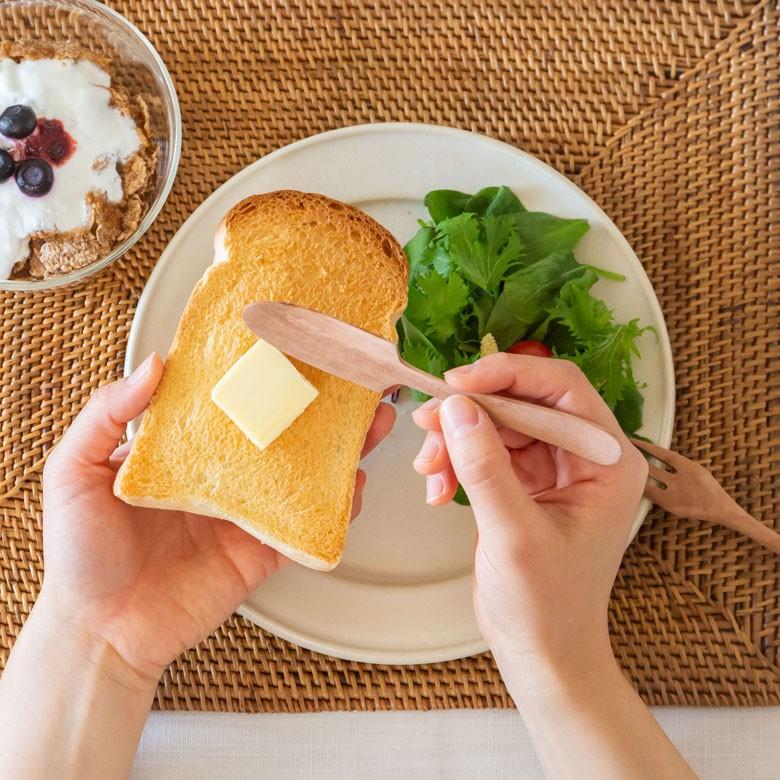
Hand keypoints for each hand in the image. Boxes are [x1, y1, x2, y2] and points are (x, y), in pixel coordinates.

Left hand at [41, 353, 394, 684]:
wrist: (101, 631)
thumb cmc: (81, 552)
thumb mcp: (74, 471)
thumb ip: (106, 415)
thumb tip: (155, 365)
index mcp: (185, 450)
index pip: (232, 401)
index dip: (263, 373)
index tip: (292, 343)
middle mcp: (223, 475)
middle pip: (282, 431)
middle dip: (320, 405)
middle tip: (350, 377)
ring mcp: (248, 512)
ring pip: (306, 473)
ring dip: (342, 448)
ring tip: (372, 421)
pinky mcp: (264, 551)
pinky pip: (308, 526)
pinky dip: (338, 508)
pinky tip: (354, 486)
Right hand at [412, 353, 647, 691]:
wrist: (542, 651)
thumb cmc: (546, 606)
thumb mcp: (513, 535)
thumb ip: (485, 468)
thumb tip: (457, 407)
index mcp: (607, 461)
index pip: (562, 388)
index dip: (509, 373)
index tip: (458, 382)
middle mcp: (584, 456)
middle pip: (523, 402)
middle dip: (472, 412)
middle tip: (427, 422)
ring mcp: (553, 468)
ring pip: (497, 424)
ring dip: (456, 440)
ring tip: (429, 470)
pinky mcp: (524, 482)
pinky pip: (485, 451)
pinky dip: (456, 462)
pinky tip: (437, 490)